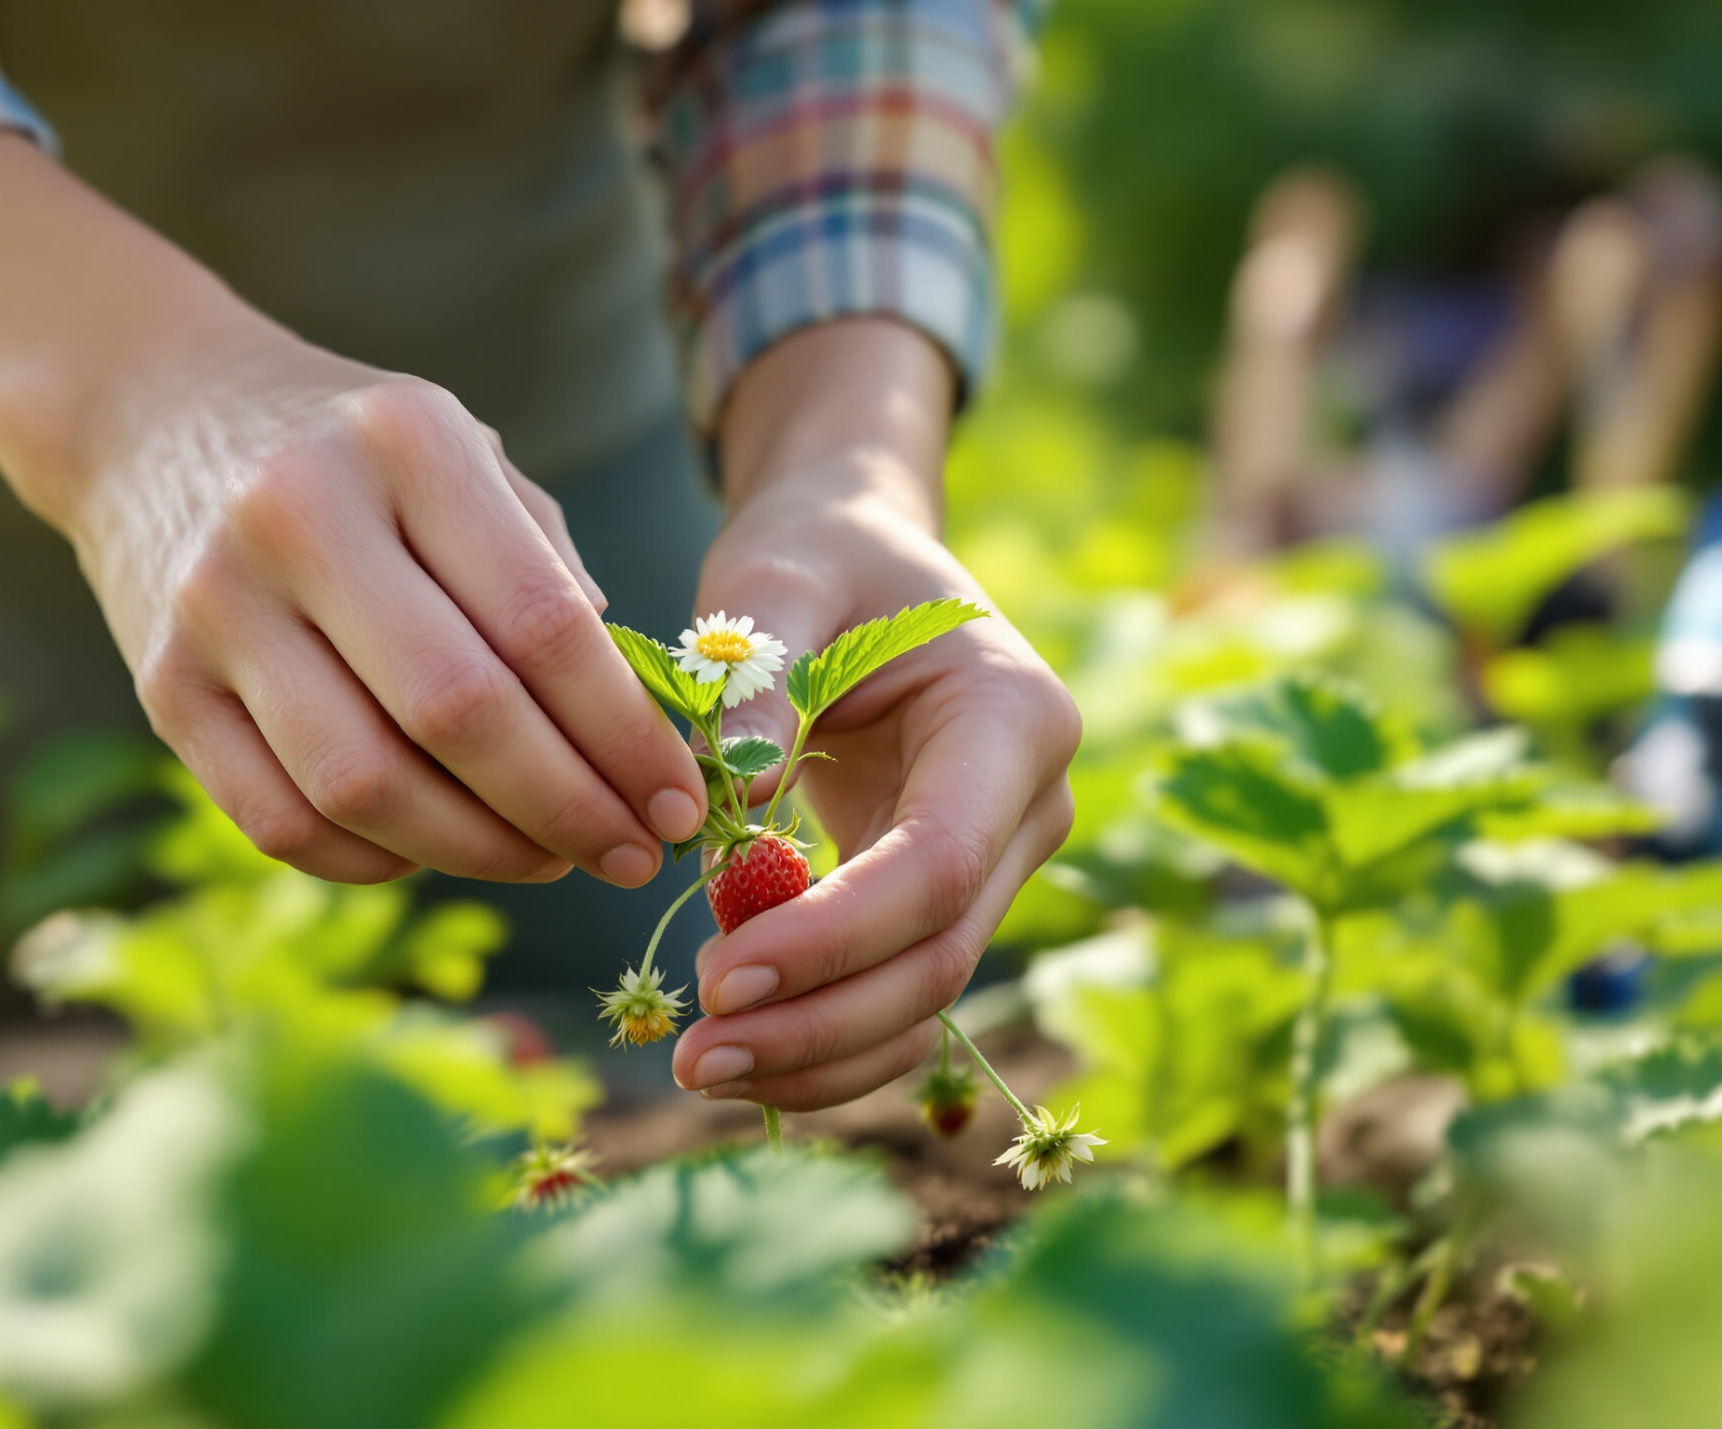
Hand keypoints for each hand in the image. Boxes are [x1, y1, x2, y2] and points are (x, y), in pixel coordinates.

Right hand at [0, 136, 707, 884]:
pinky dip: (375, 860)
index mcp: (407, 443)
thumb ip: (551, 575)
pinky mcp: (160, 686)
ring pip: (365, 785)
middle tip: (633, 855)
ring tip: (547, 860)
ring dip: (479, 851)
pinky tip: (435, 849)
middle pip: (458, 714)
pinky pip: (280, 820)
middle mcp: (300, 515)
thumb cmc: (354, 453)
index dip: (625, 737)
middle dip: (568, 809)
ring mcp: (216, 605)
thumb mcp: (464, 457)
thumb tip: (634, 735)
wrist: (151, 412)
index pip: (542, 625)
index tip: (682, 803)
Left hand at [666, 324, 1080, 1110]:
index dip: (836, 936)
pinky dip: (825, 1043)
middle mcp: (1028, 804)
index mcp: (1012, 716)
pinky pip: (899, 996)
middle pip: (938, 954)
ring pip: (926, 998)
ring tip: (701, 1073)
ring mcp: (997, 862)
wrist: (853, 557)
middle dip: (818, 1021)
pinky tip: (741, 1063)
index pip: (939, 865)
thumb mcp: (776, 580)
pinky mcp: (945, 900)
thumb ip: (758, 678)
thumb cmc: (816, 555)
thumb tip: (731, 800)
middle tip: (693, 1057)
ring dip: (818, 1055)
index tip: (721, 974)